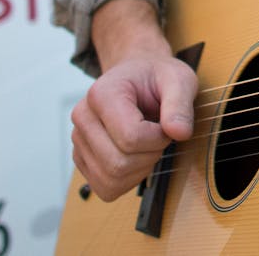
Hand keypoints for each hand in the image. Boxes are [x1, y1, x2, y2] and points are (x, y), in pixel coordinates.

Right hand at [69, 0, 197, 200]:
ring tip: (150, 141)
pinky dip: (127, 178)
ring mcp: (78, 138)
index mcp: (104, 94)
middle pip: (121, 163)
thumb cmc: (160, 73)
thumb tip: (179, 132)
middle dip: (153, 154)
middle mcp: (82, 116)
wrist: (137, 72)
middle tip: (163, 131)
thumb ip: (180, 102)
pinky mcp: (81, 156)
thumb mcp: (180, 78)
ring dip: (141, 168)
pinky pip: (104, 187)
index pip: (132, 138)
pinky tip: (138, 154)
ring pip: (111, 180)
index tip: (169, 122)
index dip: (159, 137)